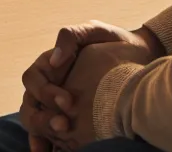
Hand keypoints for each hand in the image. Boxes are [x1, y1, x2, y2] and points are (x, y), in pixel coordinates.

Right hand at [19, 23, 163, 149]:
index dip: (44, 92)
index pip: (33, 79)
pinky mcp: (72, 119)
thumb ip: (70, 37)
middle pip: (30, 105)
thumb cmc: (115, 41)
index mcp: (49, 64)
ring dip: (44, 134)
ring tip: (60, 141)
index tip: (68, 101)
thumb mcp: (93, 31)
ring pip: (37, 122)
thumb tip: (54, 60)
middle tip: (64, 125)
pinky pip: (53, 134)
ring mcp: (58, 105)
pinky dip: (50, 144)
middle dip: (42, 118)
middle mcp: (49, 85)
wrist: (141, 56)